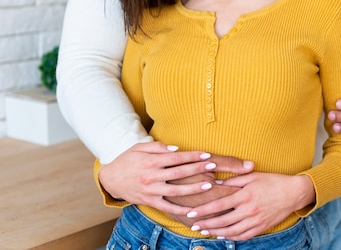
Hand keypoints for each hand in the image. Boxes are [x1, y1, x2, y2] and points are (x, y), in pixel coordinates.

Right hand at [98, 141, 253, 216]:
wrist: (110, 178)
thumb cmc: (128, 159)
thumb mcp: (140, 148)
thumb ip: (158, 147)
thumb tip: (177, 149)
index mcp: (151, 162)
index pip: (176, 158)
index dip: (192, 156)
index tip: (207, 155)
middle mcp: (152, 177)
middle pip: (179, 173)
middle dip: (198, 169)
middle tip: (213, 166)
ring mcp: (151, 191)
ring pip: (175, 191)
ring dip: (193, 188)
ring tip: (209, 185)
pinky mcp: (149, 201)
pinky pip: (167, 207)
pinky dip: (180, 209)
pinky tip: (193, 210)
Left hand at [186, 173, 314, 239]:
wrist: (293, 193)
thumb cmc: (273, 181)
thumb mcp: (253, 176)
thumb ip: (234, 181)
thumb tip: (216, 183)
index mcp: (245, 195)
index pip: (219, 205)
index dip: (204, 210)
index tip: (191, 212)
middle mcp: (249, 210)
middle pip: (222, 221)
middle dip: (206, 224)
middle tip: (194, 226)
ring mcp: (255, 220)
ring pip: (231, 231)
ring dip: (216, 232)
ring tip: (205, 231)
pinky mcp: (261, 227)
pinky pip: (243, 236)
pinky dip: (231, 237)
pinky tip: (223, 235)